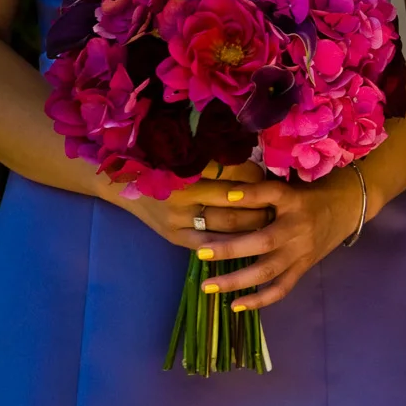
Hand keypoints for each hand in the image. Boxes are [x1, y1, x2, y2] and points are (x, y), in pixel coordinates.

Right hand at [109, 161, 271, 249]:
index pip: (234, 184)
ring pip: (226, 230)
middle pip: (234, 210)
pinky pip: (210, 246)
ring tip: (272, 225)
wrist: (123, 185)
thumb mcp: (189, 159)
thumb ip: (221, 165)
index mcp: (189, 174)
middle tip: (282, 210)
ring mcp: (178, 222)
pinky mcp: (175, 238)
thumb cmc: (163, 166)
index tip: (276, 185)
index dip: (258, 186)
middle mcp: (182, 200)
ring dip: (252, 229)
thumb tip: (262, 172)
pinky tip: (250, 244)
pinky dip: (232, 245)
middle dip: (261, 212)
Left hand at [186, 167, 367, 311]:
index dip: (251, 194)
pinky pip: (281, 288)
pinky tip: (235, 306)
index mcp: (294, 201)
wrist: (345, 209)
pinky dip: (259, 300)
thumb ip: (259, 190)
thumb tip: (221, 191)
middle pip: (263, 241)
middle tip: (201, 251)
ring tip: (208, 286)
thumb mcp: (288, 186)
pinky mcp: (302, 268)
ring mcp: (300, 252)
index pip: (272, 193)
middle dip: (231, 248)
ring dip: (236, 280)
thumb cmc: (307, 195)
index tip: (228, 196)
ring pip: (268, 271)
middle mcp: (298, 228)